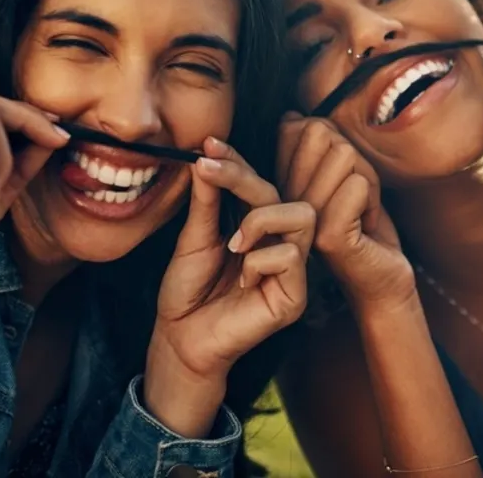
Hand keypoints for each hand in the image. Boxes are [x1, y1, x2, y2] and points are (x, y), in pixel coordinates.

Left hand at [144, 137, 313, 432]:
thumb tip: (206, 157)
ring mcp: (292, 269)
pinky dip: (260, 262)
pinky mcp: (296, 296)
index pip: (259, 183)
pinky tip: (243, 281)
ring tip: (232, 244)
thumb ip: (207, 201)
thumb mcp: (193, 238)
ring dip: (260, 221)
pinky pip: (292, 257)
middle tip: (208, 172)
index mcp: (258, 226)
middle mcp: (280, 242)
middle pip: (282, 193)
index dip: (237, 162)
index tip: (208, 144)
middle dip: (244, 178)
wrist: (180, 339)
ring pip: (302, 216)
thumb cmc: (187, 291)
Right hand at [277, 113, 413, 311]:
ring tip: (360, 210)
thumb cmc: (363, 224)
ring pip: (344, 154)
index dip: (331, 140)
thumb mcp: (338, 176)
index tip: (337, 177)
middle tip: (354, 194)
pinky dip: (372, 198)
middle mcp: (283, 200)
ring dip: (366, 179)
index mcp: (279, 183)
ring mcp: (302, 219)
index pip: (295, 126)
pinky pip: (356, 184)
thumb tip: (292, 116)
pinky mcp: (327, 236)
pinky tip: (366, 224)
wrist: (382, 277)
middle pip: (321, 133)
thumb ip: (317, 146)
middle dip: (353, 157)